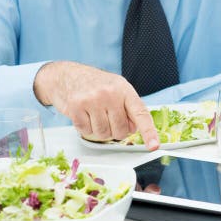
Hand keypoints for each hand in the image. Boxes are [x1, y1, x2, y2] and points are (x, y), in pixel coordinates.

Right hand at [33, 61, 159, 149]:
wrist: (67, 75)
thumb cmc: (95, 84)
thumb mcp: (117, 89)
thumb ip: (128, 108)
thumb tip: (134, 128)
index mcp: (124, 89)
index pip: (140, 113)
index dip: (149, 131)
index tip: (154, 145)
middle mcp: (110, 94)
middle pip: (120, 130)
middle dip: (116, 131)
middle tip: (109, 119)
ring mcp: (92, 100)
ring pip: (103, 134)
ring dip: (100, 131)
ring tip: (96, 116)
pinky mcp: (76, 107)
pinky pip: (86, 132)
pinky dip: (86, 129)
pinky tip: (85, 116)